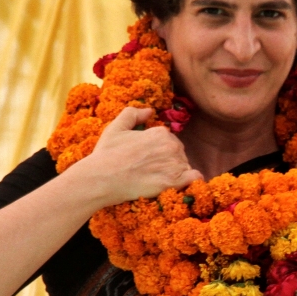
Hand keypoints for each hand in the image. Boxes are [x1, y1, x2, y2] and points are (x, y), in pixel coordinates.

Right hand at [71, 107, 202, 203]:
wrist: (101, 178)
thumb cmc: (107, 153)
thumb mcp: (116, 127)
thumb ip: (133, 114)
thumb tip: (149, 111)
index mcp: (161, 132)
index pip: (168, 140)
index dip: (158, 150)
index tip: (147, 158)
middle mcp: (172, 145)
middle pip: (178, 153)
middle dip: (168, 160)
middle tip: (150, 170)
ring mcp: (174, 164)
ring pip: (184, 166)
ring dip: (175, 172)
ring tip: (156, 179)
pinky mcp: (174, 182)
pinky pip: (194, 179)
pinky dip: (190, 181)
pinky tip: (179, 184)